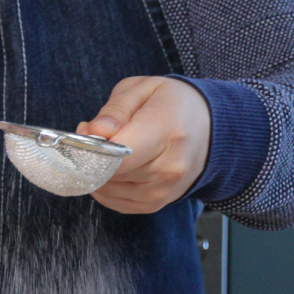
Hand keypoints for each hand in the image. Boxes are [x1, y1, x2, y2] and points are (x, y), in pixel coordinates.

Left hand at [78, 77, 209, 213]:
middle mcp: (169, 167)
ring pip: (108, 189)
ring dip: (97, 171)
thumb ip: (115, 110)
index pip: (119, 155)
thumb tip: (92, 133)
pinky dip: (106, 185)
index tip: (82, 136)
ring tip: (110, 148)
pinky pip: (115, 202)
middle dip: (92, 155)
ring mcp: (164, 191)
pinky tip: (114, 166)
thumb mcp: (143, 88)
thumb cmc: (174, 104)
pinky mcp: (155, 204)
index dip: (91, 149)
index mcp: (167, 131)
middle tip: (96, 134)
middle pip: (110, 173)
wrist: (211, 130)